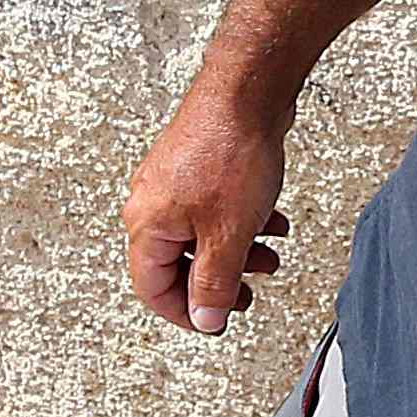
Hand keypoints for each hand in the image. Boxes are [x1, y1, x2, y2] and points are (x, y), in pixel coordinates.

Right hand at [122, 91, 289, 336]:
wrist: (246, 94)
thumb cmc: (230, 153)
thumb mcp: (229, 235)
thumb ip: (215, 283)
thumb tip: (205, 317)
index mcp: (147, 226)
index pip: (153, 289)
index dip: (185, 313)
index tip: (215, 322)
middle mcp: (150, 204)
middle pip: (176, 263)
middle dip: (217, 281)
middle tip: (245, 294)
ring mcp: (170, 184)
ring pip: (198, 236)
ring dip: (235, 253)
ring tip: (268, 256)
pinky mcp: (193, 168)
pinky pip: (210, 211)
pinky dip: (239, 224)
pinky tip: (270, 220)